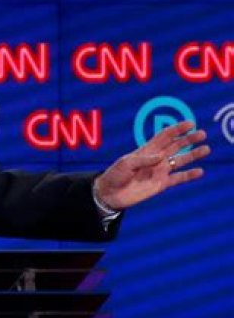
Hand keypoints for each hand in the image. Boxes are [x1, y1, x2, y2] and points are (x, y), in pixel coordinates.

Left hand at [94, 121, 209, 210]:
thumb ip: (144, 160)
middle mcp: (156, 159)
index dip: (176, 129)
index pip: (164, 136)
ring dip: (193, 155)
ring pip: (180, 160)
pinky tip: (200, 171)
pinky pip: (178, 178)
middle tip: (202, 134)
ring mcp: (159, 171)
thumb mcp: (126, 164)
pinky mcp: (161, 184)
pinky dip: (189, 175)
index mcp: (146, 150)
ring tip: (206, 149)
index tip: (190, 124)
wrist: (111, 194)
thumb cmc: (115, 175)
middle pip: (175, 146)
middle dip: (188, 139)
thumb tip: (161, 157)